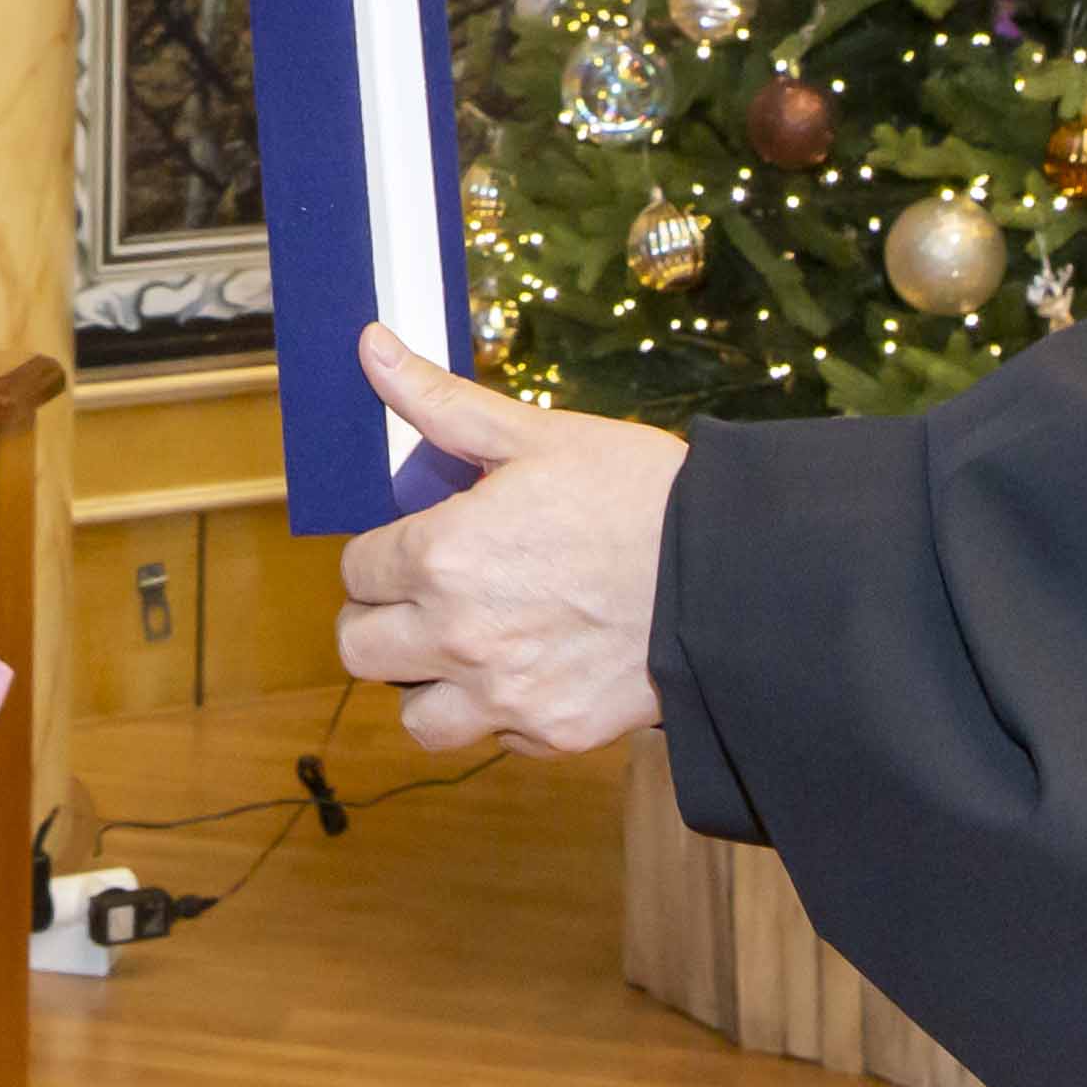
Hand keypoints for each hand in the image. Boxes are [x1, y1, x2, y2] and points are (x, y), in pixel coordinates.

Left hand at [331, 326, 689, 757]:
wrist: (730, 571)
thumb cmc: (634, 492)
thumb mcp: (536, 434)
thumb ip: (440, 402)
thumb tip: (371, 347)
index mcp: (441, 556)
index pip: (357, 570)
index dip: (381, 553)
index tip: (415, 544)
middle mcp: (458, 636)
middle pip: (359, 650)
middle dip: (382, 620)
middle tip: (426, 597)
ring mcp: (505, 695)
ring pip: (416, 717)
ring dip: (429, 683)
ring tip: (469, 645)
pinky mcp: (552, 735)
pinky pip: (494, 740)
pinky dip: (501, 713)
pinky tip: (535, 668)